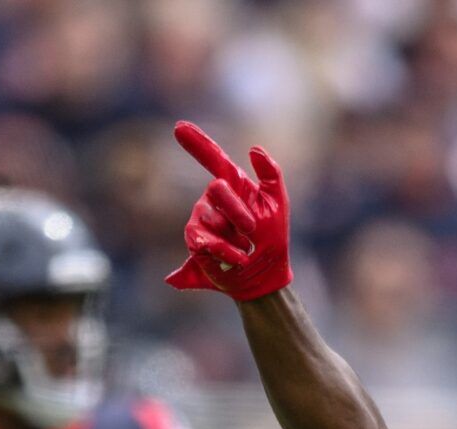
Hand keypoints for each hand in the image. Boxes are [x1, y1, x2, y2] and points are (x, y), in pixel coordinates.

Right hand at [166, 123, 293, 301]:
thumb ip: (271, 174)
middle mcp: (213, 198)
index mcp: (232, 184)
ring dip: (236, 236)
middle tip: (252, 229)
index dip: (197, 143)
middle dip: (238, 210)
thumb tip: (253, 148)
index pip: (213, 159)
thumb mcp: (277, 203)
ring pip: (212, 217)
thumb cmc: (272, 236)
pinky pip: (206, 240)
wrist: (265, 272)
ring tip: (247, 248)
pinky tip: (239, 258)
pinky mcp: (195, 241)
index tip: (179, 127)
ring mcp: (201, 219)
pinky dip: (227, 251)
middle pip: (218, 189)